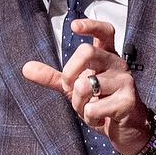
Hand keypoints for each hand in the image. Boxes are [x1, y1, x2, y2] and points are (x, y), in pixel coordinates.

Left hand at [22, 20, 153, 154]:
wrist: (126, 128)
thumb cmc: (103, 103)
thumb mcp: (75, 88)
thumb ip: (54, 77)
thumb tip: (26, 68)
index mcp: (106, 56)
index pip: (104, 32)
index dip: (90, 25)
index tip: (74, 27)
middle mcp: (118, 64)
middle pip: (87, 52)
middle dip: (69, 72)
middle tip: (70, 87)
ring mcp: (125, 82)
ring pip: (85, 86)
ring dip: (79, 103)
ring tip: (89, 109)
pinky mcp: (128, 101)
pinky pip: (94, 108)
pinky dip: (90, 117)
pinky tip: (100, 119)